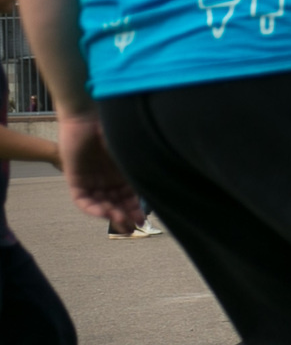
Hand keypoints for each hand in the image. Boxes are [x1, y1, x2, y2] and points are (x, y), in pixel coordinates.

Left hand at [56, 113, 143, 232]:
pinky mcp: (75, 179)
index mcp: (123, 173)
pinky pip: (83, 200)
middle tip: (133, 227)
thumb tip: (160, 191)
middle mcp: (107, 179)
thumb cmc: (114, 130)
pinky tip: (105, 213)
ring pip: (101, 204)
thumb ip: (142, 172)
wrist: (88, 116)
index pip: (130, 197)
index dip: (136, 210)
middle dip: (125, 216)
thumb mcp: (133, 155)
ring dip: (111, 214)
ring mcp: (91, 179)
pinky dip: (93, 208)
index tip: (144, 220)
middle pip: (116, 203)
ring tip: (121, 221)